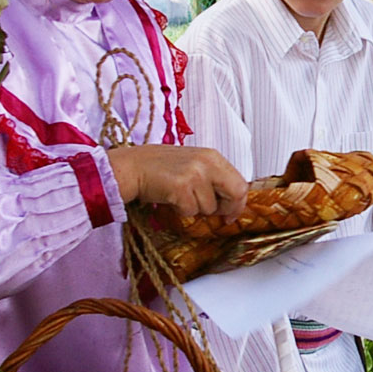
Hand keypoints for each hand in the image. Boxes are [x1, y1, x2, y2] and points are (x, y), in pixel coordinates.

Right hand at [108, 145, 247, 220]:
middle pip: (236, 194)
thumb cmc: (159, 168)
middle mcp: (207, 162)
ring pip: (209, 208)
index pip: (241, 183)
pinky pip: (190, 211)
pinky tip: (170, 198)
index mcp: (213, 156)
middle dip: (227, 209)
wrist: (131, 167)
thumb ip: (213, 177)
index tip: (230, 213)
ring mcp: (195, 174)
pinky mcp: (181, 187)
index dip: (238, 202)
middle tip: (214, 215)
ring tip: (179, 196)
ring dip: (195, 209)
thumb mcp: (193, 164)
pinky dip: (180, 211)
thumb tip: (231, 201)